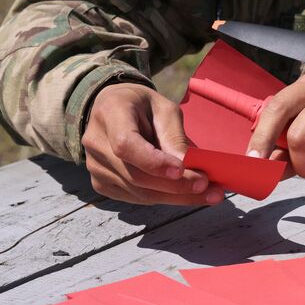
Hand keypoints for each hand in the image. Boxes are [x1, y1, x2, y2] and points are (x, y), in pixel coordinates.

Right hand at [84, 82, 223, 205]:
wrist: (113, 109)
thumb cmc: (143, 106)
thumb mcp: (164, 108)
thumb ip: (174, 135)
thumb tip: (189, 167)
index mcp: (110, 114)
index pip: (126, 145)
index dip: (153, 162)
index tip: (181, 170)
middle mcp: (96, 143)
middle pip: (136, 175)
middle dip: (176, 186)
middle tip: (208, 186)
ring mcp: (95, 167)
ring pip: (139, 193)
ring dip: (177, 197)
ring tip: (209, 194)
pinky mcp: (101, 184)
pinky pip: (136, 198)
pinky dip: (165, 198)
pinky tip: (187, 195)